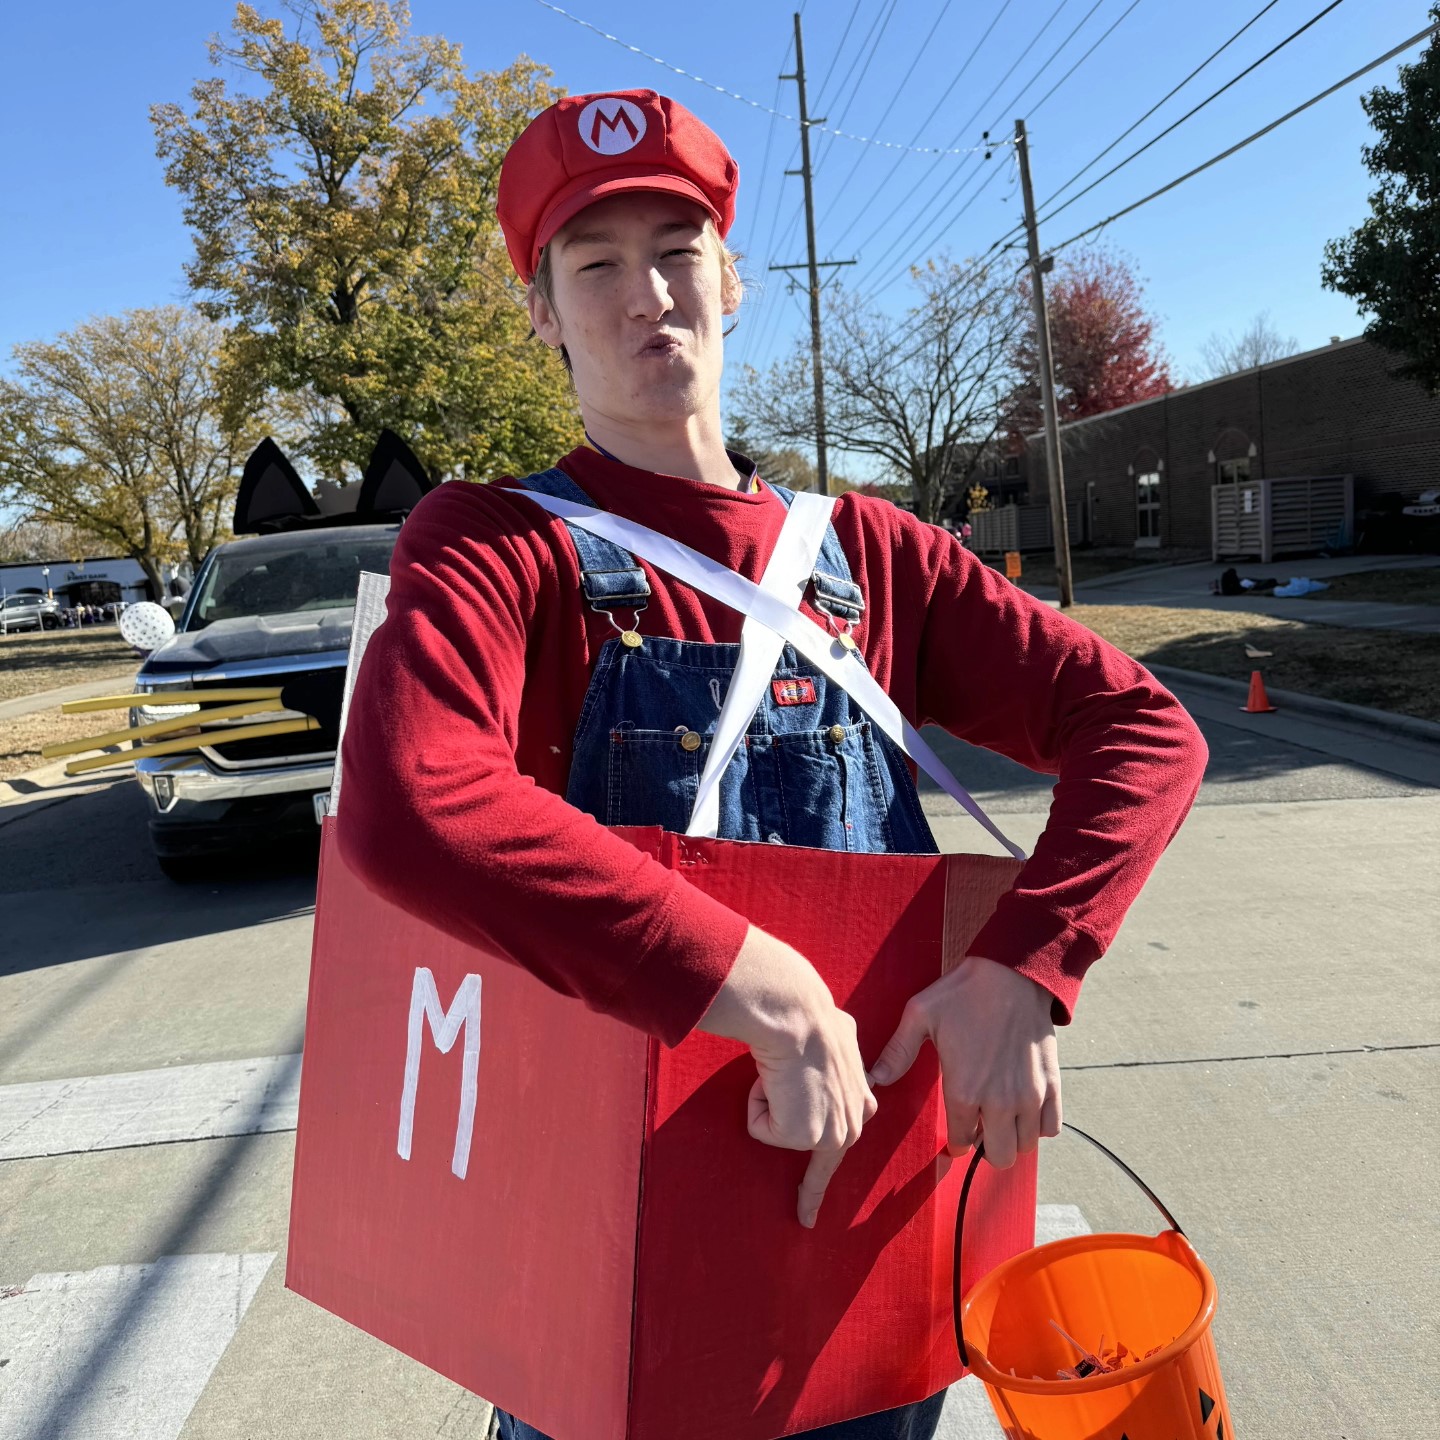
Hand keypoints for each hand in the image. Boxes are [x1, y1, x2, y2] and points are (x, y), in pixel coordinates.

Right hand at [699, 925, 876, 1227]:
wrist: (799, 1019)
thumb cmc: (814, 1020)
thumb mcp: (843, 1035)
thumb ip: (843, 1048)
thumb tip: (842, 1027)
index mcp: (863, 1105)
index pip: (839, 1147)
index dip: (814, 1186)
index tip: (806, 1220)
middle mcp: (853, 1125)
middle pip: (807, 1154)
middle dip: (785, 1140)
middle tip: (787, 1171)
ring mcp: (830, 1134)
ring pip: (776, 1129)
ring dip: (767, 1099)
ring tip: (783, 1071)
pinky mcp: (804, 1137)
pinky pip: (759, 1126)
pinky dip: (757, 1102)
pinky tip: (774, 1078)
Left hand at [868, 955, 1060, 1169]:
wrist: (1012, 973)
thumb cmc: (963, 993)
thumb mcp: (920, 1015)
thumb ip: (898, 1051)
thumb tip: (875, 1078)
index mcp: (963, 1090)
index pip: (961, 1143)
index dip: (957, 1142)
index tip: (957, 1133)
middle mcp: (999, 1101)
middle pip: (999, 1157)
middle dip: (986, 1147)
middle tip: (980, 1126)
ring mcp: (1030, 1095)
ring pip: (1025, 1146)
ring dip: (1013, 1137)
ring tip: (1002, 1117)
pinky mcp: (1052, 1084)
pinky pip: (1050, 1128)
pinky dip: (1038, 1125)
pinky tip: (1025, 1108)